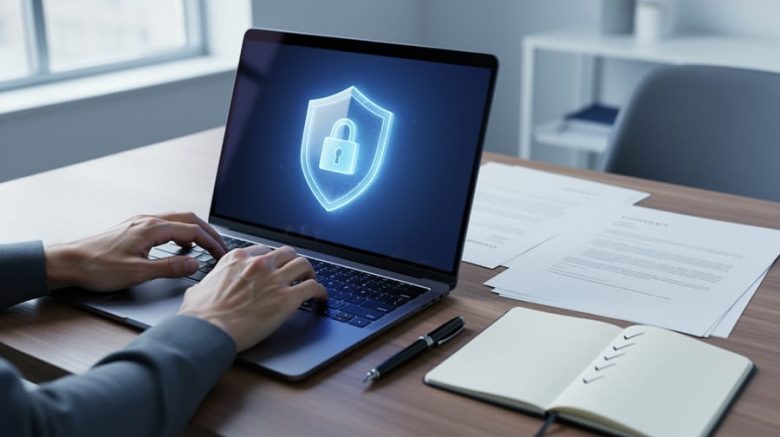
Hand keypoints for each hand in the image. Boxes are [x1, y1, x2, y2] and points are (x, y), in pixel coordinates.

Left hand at [45, 212, 226, 290]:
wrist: (68, 261)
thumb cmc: (98, 267)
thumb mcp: (138, 273)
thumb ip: (170, 268)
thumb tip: (195, 264)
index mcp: (153, 228)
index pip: (193, 231)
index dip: (212, 243)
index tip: (222, 255)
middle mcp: (148, 220)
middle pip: (189, 219)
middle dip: (209, 233)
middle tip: (221, 248)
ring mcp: (140, 222)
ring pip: (178, 219)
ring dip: (195, 230)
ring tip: (206, 244)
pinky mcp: (134, 227)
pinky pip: (166, 223)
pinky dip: (181, 230)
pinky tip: (180, 243)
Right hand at [178, 245, 326, 350]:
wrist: (207, 330)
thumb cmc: (200, 315)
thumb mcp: (197, 290)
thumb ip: (206, 285)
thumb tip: (201, 290)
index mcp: (237, 259)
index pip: (263, 251)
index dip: (272, 260)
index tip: (275, 267)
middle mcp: (258, 264)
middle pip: (286, 253)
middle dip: (292, 261)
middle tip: (295, 272)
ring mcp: (274, 279)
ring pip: (303, 264)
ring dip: (309, 272)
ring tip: (311, 280)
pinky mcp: (287, 298)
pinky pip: (313, 287)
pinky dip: (320, 291)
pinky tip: (321, 297)